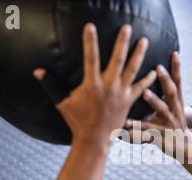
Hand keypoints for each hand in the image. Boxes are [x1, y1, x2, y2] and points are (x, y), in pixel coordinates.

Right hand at [34, 24, 156, 145]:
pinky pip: (140, 88)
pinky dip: (148, 80)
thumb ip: (51, 85)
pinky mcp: (128, 102)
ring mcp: (120, 94)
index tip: (90, 26)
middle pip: (117, 59)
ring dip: (139, 54)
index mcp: (92, 85)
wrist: (94, 140)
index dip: (89, 41)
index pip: (89, 57)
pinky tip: (155, 72)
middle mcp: (108, 86)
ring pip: (132, 70)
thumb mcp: (62, 102)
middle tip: (127, 27)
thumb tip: (37, 71)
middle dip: (122, 42)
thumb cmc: (77, 122)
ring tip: (144, 41)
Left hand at [125, 52, 187, 148]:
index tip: (174, 53)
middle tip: (158, 68)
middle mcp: (175, 110)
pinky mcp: (162, 135)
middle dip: (165, 79)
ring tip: (144, 92)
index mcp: (176, 102)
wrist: (186, 148)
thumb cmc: (173, 124)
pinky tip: (126, 125)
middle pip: (172, 92)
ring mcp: (170, 123)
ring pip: (162, 109)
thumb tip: (156, 74)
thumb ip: (165, 93)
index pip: (178, 81)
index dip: (177, 68)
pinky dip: (137, 128)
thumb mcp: (173, 108)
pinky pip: (148, 131)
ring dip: (154, 100)